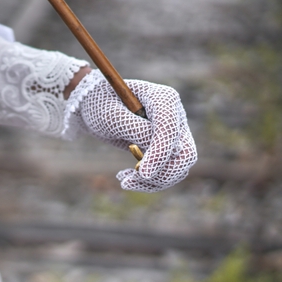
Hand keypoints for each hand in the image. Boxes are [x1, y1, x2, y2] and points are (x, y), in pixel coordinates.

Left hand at [79, 77, 196, 191]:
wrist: (96, 106)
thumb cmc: (101, 104)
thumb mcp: (111, 115)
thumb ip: (137, 130)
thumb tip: (162, 151)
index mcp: (164, 99)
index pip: (169, 129)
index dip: (160, 153)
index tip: (143, 173)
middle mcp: (175, 115)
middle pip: (185, 153)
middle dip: (161, 173)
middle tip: (129, 182)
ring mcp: (174, 133)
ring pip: (178, 167)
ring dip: (153, 181)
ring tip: (124, 181)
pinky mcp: (166, 148)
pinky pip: (168, 171)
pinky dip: (150, 181)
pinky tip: (126, 178)